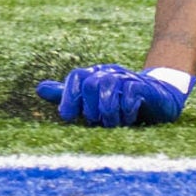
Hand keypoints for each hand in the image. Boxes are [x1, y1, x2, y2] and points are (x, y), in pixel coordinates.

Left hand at [37, 64, 189, 127]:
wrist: (156, 96)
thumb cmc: (118, 99)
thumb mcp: (91, 98)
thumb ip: (68, 94)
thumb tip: (39, 89)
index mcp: (94, 74)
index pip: (76, 77)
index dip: (69, 97)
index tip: (68, 117)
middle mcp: (108, 73)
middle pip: (90, 84)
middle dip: (91, 109)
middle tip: (98, 121)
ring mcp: (126, 78)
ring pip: (109, 87)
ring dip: (109, 111)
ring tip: (113, 122)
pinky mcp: (143, 87)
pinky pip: (131, 93)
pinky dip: (127, 109)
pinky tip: (129, 116)